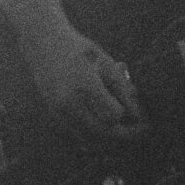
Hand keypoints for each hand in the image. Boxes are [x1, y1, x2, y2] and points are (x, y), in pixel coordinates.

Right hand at [20, 22, 145, 139]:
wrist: (44, 45)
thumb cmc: (80, 51)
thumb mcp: (105, 62)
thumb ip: (121, 87)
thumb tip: (137, 114)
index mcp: (85, 86)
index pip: (113, 115)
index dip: (128, 116)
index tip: (139, 114)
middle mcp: (70, 103)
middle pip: (103, 132)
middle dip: (123, 134)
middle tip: (139, 131)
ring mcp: (60, 112)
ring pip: (90, 138)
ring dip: (110, 139)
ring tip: (125, 131)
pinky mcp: (55, 116)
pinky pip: (78, 136)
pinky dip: (95, 137)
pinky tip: (107, 130)